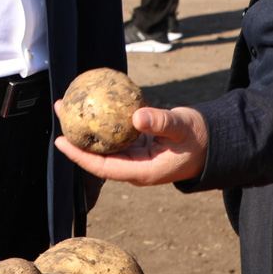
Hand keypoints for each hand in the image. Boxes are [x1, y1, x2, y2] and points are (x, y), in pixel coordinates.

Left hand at [54, 105, 209, 186]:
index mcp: (141, 171)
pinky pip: (115, 135)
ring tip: (70, 103)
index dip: (79, 156)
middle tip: (62, 110)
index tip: (61, 140)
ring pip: (104, 144)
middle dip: (76, 136)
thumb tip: (136, 117)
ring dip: (87, 127)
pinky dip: (103, 121)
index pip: (102, 167)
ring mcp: (135, 157)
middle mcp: (134, 167)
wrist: (211, 142)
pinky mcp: (137, 146)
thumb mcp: (181, 127)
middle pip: (97, 155)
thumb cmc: (198, 137)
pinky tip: (94, 102)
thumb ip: (161, 122)